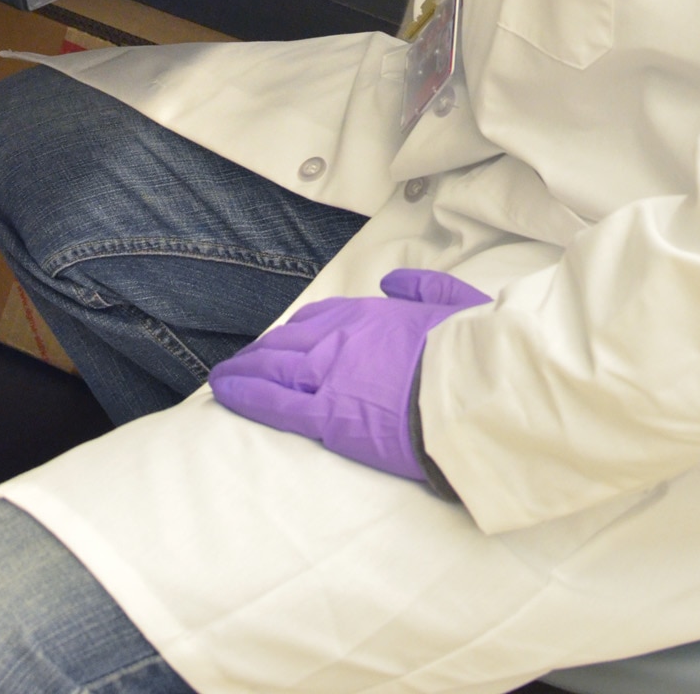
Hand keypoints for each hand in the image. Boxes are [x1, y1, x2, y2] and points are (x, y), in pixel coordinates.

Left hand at [208, 268, 488, 481]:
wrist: (476, 392)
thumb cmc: (474, 353)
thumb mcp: (455, 303)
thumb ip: (421, 288)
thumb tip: (392, 282)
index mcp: (370, 315)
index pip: (319, 319)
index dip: (295, 332)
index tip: (283, 341)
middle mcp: (342, 338)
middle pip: (287, 343)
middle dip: (261, 353)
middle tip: (240, 364)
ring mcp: (332, 375)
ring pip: (274, 369)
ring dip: (245, 371)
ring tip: (224, 379)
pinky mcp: (330, 416)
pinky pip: (275, 403)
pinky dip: (245, 395)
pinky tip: (224, 394)